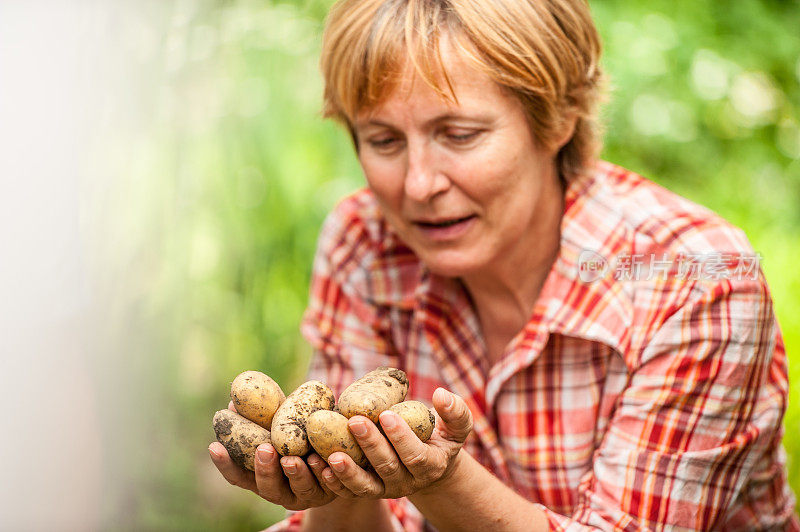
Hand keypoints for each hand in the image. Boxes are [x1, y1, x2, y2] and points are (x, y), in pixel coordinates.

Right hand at [209, 401, 350, 510]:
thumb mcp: (283, 428)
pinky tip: (321, 460)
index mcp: (263, 477)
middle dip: (265, 469)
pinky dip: (323, 473)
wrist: (338, 458)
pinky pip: (328, 485)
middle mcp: (281, 491)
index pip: (238, 476)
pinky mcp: (331, 491)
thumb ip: (264, 418)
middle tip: (264, 449)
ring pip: (299, 489)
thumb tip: (234, 401)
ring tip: (292, 458)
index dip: (226, 464)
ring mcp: (306, 495)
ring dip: (295, 473)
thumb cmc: (300, 439)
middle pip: (268, 488)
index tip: (215, 445)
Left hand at [321, 387, 472, 499]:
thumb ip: (455, 412)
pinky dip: (335, 482)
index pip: (415, 455)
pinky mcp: (367, 490)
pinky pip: (349, 491)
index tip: (387, 415)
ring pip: (366, 486)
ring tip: (332, 455)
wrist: (428, 462)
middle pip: (387, 467)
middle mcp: (407, 482)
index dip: (401, 437)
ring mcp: (385, 489)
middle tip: (355, 422)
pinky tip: (320, 466)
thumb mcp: (456, 426)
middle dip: (371, 445)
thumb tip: (441, 394)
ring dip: (348, 471)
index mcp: (430, 465)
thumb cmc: (439, 436)